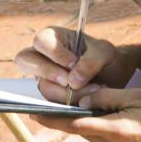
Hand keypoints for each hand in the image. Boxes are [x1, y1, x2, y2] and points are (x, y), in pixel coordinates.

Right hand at [14, 26, 133, 101]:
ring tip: (93, 90)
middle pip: (26, 61)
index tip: (73, 64)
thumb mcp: (104, 53)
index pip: (42, 41)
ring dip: (66, 93)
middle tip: (70, 82)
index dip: (54, 53)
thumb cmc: (105, 58)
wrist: (114, 76)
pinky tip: (87, 101)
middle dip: (49, 73)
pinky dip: (69, 104)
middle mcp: (43, 56)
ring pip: (41, 86)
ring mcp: (43, 77)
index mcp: (54, 37)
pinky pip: (49, 103)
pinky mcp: (50, 96)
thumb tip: (72, 82)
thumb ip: (90, 62)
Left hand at [31, 87, 140, 141]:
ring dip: (92, 125)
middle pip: (84, 131)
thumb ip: (106, 97)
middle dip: (72, 117)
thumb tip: (81, 97)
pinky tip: (116, 122)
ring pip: (96, 138)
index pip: (75, 124)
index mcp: (118, 131)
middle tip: (56, 102)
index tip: (34, 112)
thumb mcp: (138, 96)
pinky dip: (106, 133)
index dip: (52, 118)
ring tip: (96, 108)